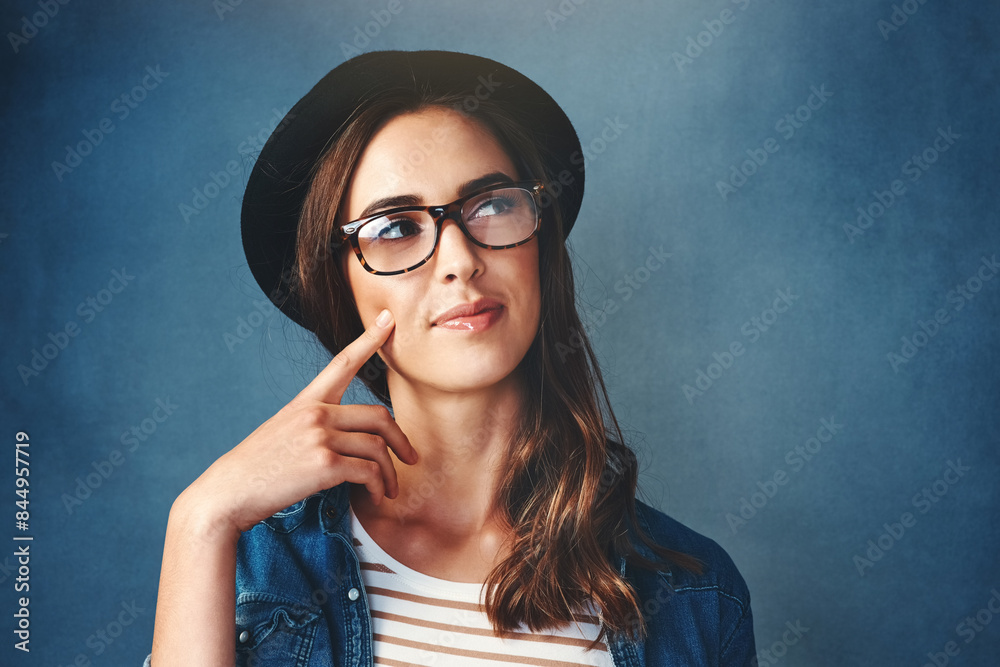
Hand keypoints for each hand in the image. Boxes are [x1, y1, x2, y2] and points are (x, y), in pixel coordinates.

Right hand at [177, 309, 416, 535]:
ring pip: (378, 448)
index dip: (369, 340)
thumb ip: (315, 426)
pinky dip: (378, 487)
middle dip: (401, 441)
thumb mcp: (284, 433)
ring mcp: (320, 436)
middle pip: (379, 417)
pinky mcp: (324, 463)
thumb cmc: (257, 469)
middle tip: (410, 459)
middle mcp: (316, 413)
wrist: (228, 493)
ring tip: (389, 490)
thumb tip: (349, 440)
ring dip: (390, 474)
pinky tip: (376, 498)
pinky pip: (368, 472)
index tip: (388, 320)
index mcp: (307, 402)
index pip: (343, 363)